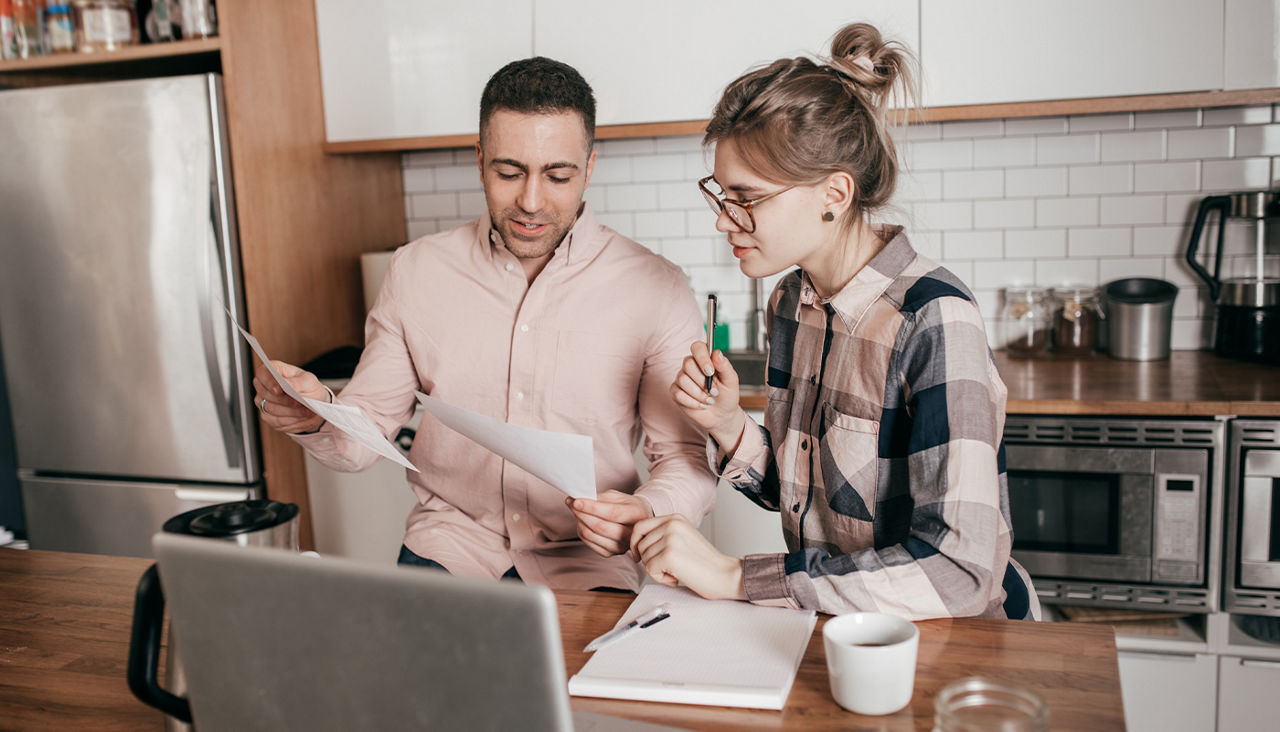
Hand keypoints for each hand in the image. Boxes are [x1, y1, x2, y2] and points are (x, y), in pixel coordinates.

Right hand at [252, 360, 326, 434]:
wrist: (314, 403)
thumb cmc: (309, 387)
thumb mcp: (309, 381)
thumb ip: (298, 382)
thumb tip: (287, 384)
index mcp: (272, 371)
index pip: (263, 373)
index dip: (270, 382)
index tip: (280, 390)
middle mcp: (263, 386)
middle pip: (266, 394)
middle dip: (285, 400)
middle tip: (301, 402)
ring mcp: (263, 402)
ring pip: (271, 409)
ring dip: (291, 412)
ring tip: (307, 411)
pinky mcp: (268, 416)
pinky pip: (276, 421)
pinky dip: (291, 420)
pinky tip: (302, 417)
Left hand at [565, 491, 654, 557]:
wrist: (637, 522)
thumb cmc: (627, 506)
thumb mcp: (618, 496)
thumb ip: (601, 498)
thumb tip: (580, 500)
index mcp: (637, 515)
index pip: (612, 513)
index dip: (592, 507)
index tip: (576, 501)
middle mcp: (631, 534)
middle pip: (600, 526)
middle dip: (581, 513)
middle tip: (571, 503)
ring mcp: (621, 546)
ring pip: (592, 535)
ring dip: (579, 521)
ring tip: (575, 510)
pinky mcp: (610, 553)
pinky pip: (589, 542)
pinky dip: (581, 531)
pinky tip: (581, 522)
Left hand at [630, 514, 745, 600]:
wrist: (725, 574)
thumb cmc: (704, 562)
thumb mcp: (683, 538)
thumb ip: (663, 534)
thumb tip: (637, 543)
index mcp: (675, 518)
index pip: (640, 526)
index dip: (635, 543)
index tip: (640, 556)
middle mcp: (671, 524)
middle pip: (639, 544)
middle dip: (648, 560)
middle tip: (668, 567)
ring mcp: (670, 538)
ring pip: (644, 558)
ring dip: (657, 571)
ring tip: (676, 571)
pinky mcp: (669, 555)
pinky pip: (650, 570)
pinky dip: (661, 579)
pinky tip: (677, 577)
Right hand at [669, 341, 746, 451]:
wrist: (722, 416)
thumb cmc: (727, 396)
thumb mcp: (731, 381)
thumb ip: (725, 366)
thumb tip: (717, 353)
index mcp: (705, 360)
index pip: (697, 347)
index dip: (702, 358)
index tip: (710, 371)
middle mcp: (691, 366)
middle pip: (687, 364)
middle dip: (702, 381)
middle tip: (713, 391)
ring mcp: (682, 379)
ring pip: (683, 380)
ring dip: (699, 394)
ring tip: (709, 399)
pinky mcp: (676, 392)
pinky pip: (678, 394)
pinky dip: (692, 402)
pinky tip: (700, 404)